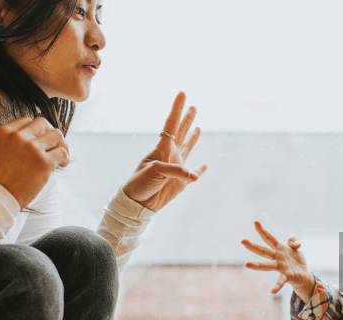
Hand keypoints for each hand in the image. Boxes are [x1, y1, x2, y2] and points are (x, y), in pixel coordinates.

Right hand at [0, 117, 69, 207]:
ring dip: (61, 144)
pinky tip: (62, 164)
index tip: (41, 138)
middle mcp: (19, 137)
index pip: (28, 120)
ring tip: (60, 154)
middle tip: (54, 144)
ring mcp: (33, 148)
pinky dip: (65, 157)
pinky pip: (62, 153)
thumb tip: (29, 136)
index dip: (37, 129)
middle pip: (43, 124)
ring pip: (56, 135)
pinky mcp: (44, 162)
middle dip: (50, 133)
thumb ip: (11, 140)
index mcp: (4, 132)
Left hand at [122, 92, 207, 211]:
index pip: (171, 125)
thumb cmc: (140, 183)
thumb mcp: (155, 172)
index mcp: (162, 148)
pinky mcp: (182, 182)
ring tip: (199, 126)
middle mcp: (170, 155)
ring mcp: (177, 168)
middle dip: (186, 119)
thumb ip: (175, 170)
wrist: (138, 203)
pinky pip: (194, 173)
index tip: (182, 93)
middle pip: (181, 132)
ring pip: (188, 147)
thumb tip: (194, 174)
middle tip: (193, 106)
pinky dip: (200, 169)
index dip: (177, 109)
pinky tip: (205, 165)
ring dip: (193, 136)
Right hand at [241, 221, 315, 302]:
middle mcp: (277, 258)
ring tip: (246, 264)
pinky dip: (276, 287)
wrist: (304, 275)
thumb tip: (295, 243)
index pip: (269, 238)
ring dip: (256, 265)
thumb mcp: (295, 248)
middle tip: (242, 241)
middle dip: (253, 246)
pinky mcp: (286, 276)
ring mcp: (280, 267)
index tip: (255, 221)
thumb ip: (293, 242)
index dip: (262, 230)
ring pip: (266, 266)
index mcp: (279, 249)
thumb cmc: (297, 261)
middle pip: (263, 251)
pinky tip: (271, 292)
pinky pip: (280, 281)